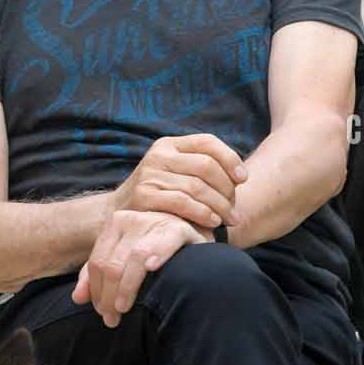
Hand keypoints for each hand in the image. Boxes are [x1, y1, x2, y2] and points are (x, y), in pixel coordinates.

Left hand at [72, 209, 209, 326]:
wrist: (190, 238)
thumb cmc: (153, 254)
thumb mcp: (122, 261)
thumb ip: (96, 277)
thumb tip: (77, 298)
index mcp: (114, 224)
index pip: (97, 262)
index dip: (96, 291)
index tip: (102, 313)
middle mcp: (132, 219)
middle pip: (112, 264)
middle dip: (108, 296)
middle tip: (112, 319)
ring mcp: (155, 222)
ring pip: (133, 259)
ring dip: (126, 288)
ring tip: (123, 309)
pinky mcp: (178, 229)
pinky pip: (164, 244)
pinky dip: (157, 256)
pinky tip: (152, 269)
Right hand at [109, 133, 247, 232]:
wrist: (120, 216)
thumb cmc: (159, 198)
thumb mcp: (176, 175)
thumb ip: (201, 170)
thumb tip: (241, 177)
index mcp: (170, 144)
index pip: (207, 142)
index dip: (230, 158)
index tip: (243, 179)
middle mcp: (159, 155)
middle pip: (206, 165)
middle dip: (227, 189)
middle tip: (236, 209)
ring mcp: (150, 174)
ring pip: (197, 186)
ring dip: (219, 206)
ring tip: (229, 220)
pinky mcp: (144, 195)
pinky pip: (182, 202)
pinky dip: (202, 213)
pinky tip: (212, 222)